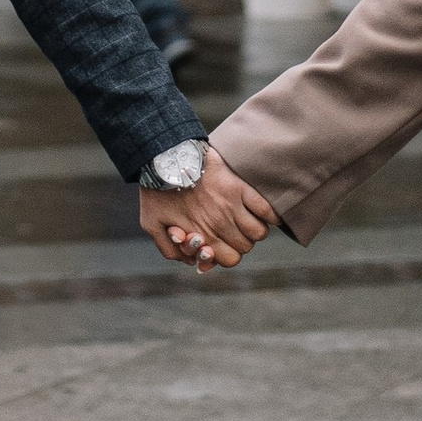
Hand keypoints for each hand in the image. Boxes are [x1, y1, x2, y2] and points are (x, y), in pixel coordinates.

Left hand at [141, 145, 276, 273]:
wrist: (165, 157)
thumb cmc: (156, 191)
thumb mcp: (151, 224)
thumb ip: (168, 249)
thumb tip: (190, 262)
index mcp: (201, 234)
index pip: (230, 259)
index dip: (228, 255)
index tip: (223, 245)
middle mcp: (219, 223)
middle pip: (246, 247)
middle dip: (241, 242)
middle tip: (234, 231)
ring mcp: (231, 205)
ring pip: (259, 232)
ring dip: (256, 230)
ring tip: (248, 221)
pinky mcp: (240, 187)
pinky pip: (266, 209)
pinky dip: (270, 215)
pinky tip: (264, 213)